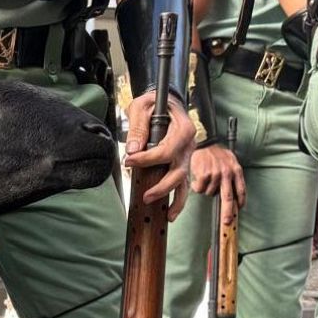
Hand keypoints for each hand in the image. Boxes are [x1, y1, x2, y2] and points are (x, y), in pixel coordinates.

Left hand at [123, 92, 196, 219]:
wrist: (166, 103)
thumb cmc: (154, 103)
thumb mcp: (141, 106)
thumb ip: (138, 127)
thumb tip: (134, 149)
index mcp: (183, 128)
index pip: (166, 149)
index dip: (147, 158)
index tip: (129, 161)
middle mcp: (189, 144)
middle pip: (179, 170)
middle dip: (163, 186)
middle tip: (146, 195)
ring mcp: (187, 156)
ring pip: (185, 181)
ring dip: (175, 199)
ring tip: (167, 215)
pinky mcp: (181, 163)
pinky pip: (183, 184)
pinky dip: (178, 199)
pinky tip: (170, 212)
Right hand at [189, 144, 245, 222]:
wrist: (203, 141)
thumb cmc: (215, 152)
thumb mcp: (229, 161)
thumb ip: (232, 175)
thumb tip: (233, 192)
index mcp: (236, 170)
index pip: (241, 189)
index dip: (241, 201)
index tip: (239, 209)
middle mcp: (227, 173)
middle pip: (228, 197)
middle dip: (227, 212)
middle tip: (227, 222)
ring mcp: (215, 174)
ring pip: (210, 193)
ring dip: (206, 189)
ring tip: (204, 179)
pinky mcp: (204, 175)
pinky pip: (200, 189)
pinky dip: (197, 186)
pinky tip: (197, 178)